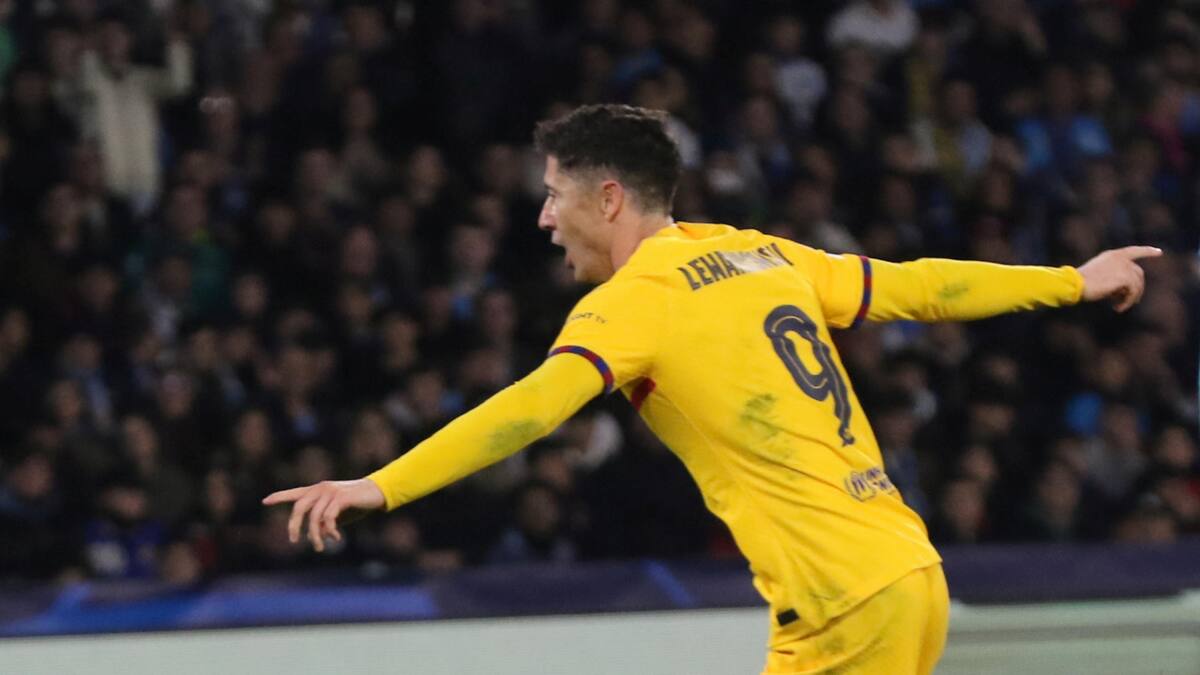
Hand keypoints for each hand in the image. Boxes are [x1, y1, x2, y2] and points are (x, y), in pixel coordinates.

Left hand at [262, 479, 385, 551]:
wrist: (376, 493)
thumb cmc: (356, 503)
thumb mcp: (338, 515)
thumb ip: (325, 523)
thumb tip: (317, 536)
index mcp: (318, 490)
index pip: (294, 493)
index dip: (279, 497)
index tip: (265, 501)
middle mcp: (321, 489)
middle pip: (299, 507)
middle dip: (294, 525)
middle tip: (294, 541)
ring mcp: (330, 492)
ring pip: (314, 517)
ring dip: (315, 535)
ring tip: (319, 547)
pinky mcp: (341, 498)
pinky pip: (328, 518)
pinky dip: (330, 530)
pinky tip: (336, 537)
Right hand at [1077, 246, 1162, 311]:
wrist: (1074, 284)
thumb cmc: (1080, 283)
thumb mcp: (1098, 275)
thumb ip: (1114, 277)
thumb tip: (1125, 290)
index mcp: (1112, 255)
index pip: (1134, 251)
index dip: (1148, 252)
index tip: (1159, 253)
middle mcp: (1120, 259)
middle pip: (1138, 273)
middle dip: (1137, 288)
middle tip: (1131, 301)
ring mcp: (1124, 267)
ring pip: (1137, 285)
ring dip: (1131, 298)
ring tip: (1120, 306)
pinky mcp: (1125, 277)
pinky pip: (1133, 292)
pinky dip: (1127, 302)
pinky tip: (1118, 309)